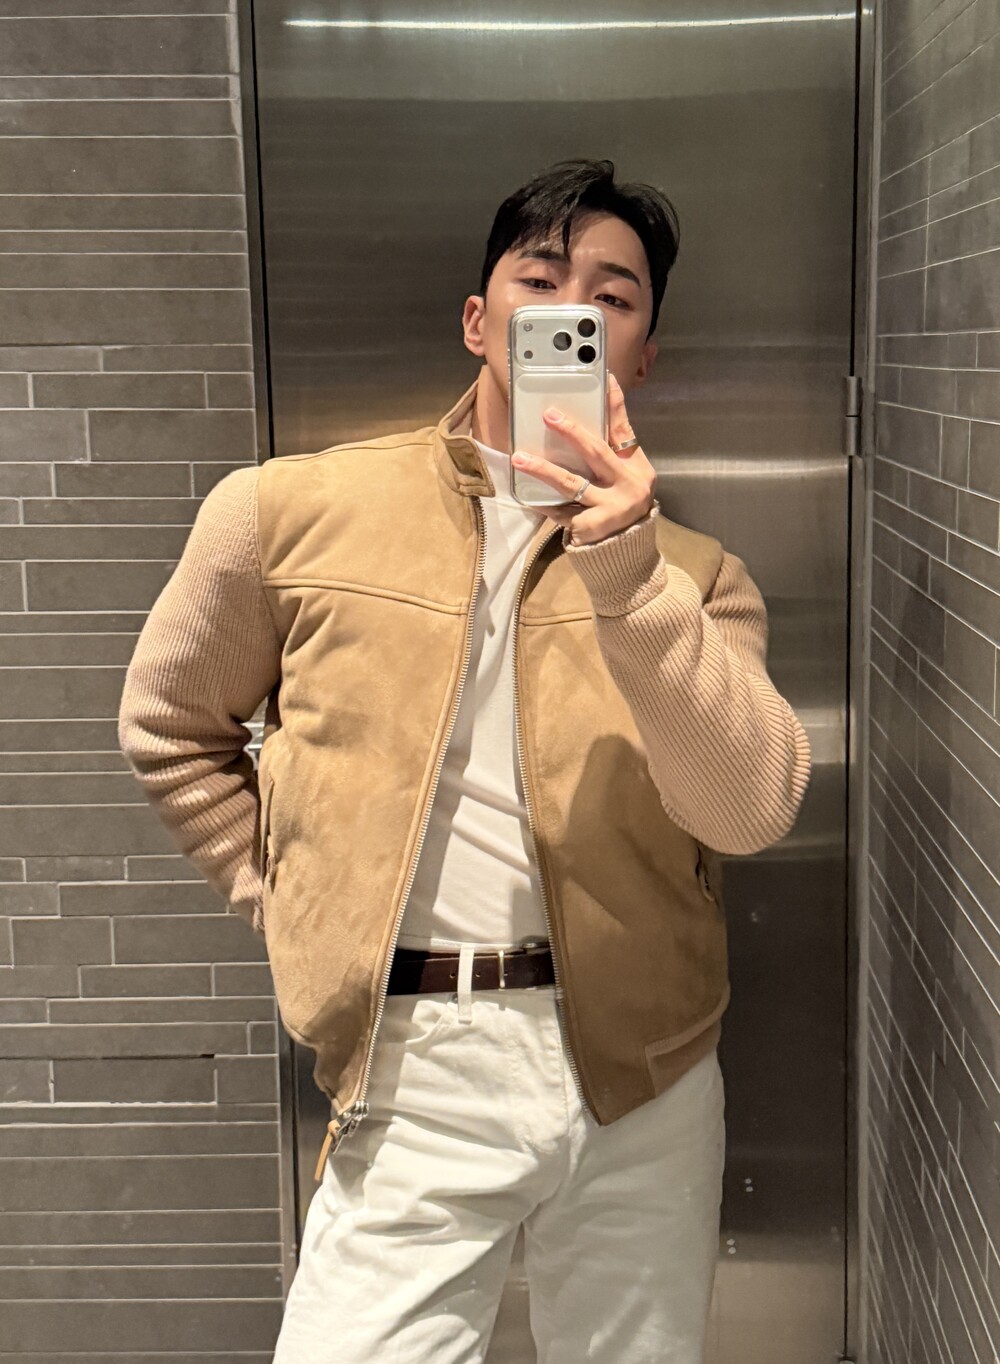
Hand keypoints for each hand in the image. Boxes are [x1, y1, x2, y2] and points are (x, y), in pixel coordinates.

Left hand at [510, 372, 656, 545]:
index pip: (623, 429)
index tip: (605, 378)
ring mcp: (612, 508)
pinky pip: (561, 511)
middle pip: (597, 452)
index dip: (614, 404)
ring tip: (519, 458)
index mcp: (637, 467)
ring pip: (572, 483)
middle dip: (571, 432)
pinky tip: (526, 495)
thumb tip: (582, 419)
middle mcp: (629, 485)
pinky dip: (543, 503)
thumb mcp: (625, 477)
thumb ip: (611, 452)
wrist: (627, 552)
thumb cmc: (620, 506)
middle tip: (548, 415)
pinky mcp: (593, 528)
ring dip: (543, 469)